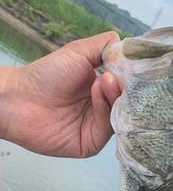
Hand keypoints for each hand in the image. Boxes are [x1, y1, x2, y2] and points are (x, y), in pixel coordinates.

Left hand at [1, 32, 121, 157]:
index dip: (132, 77)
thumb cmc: (45, 75)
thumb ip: (105, 46)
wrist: (19, 98)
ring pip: (120, 116)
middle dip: (126, 88)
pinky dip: (105, 109)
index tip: (134, 65)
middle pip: (127, 104)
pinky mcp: (90, 144)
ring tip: (105, 79)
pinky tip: (97, 91)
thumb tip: (129, 46)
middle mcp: (101, 110)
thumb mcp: (79, 52)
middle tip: (121, 74)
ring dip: (115, 95)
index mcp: (101, 91)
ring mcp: (97, 128)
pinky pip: (106, 130)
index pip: (127, 88)